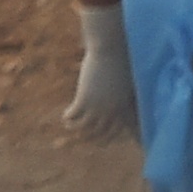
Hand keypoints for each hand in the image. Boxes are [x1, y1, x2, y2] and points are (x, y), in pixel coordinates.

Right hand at [64, 4, 131, 134]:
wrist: (110, 47)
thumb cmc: (121, 57)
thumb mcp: (127, 78)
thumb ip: (125, 90)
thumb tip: (125, 95)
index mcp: (124, 106)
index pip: (121, 130)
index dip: (113, 138)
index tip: (107, 144)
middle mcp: (112, 111)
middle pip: (101, 133)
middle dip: (92, 138)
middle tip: (84, 138)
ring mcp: (98, 107)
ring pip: (85, 127)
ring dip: (76, 129)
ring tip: (69, 126)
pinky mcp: (84, 99)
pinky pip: (74, 116)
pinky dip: (69, 118)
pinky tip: (65, 116)